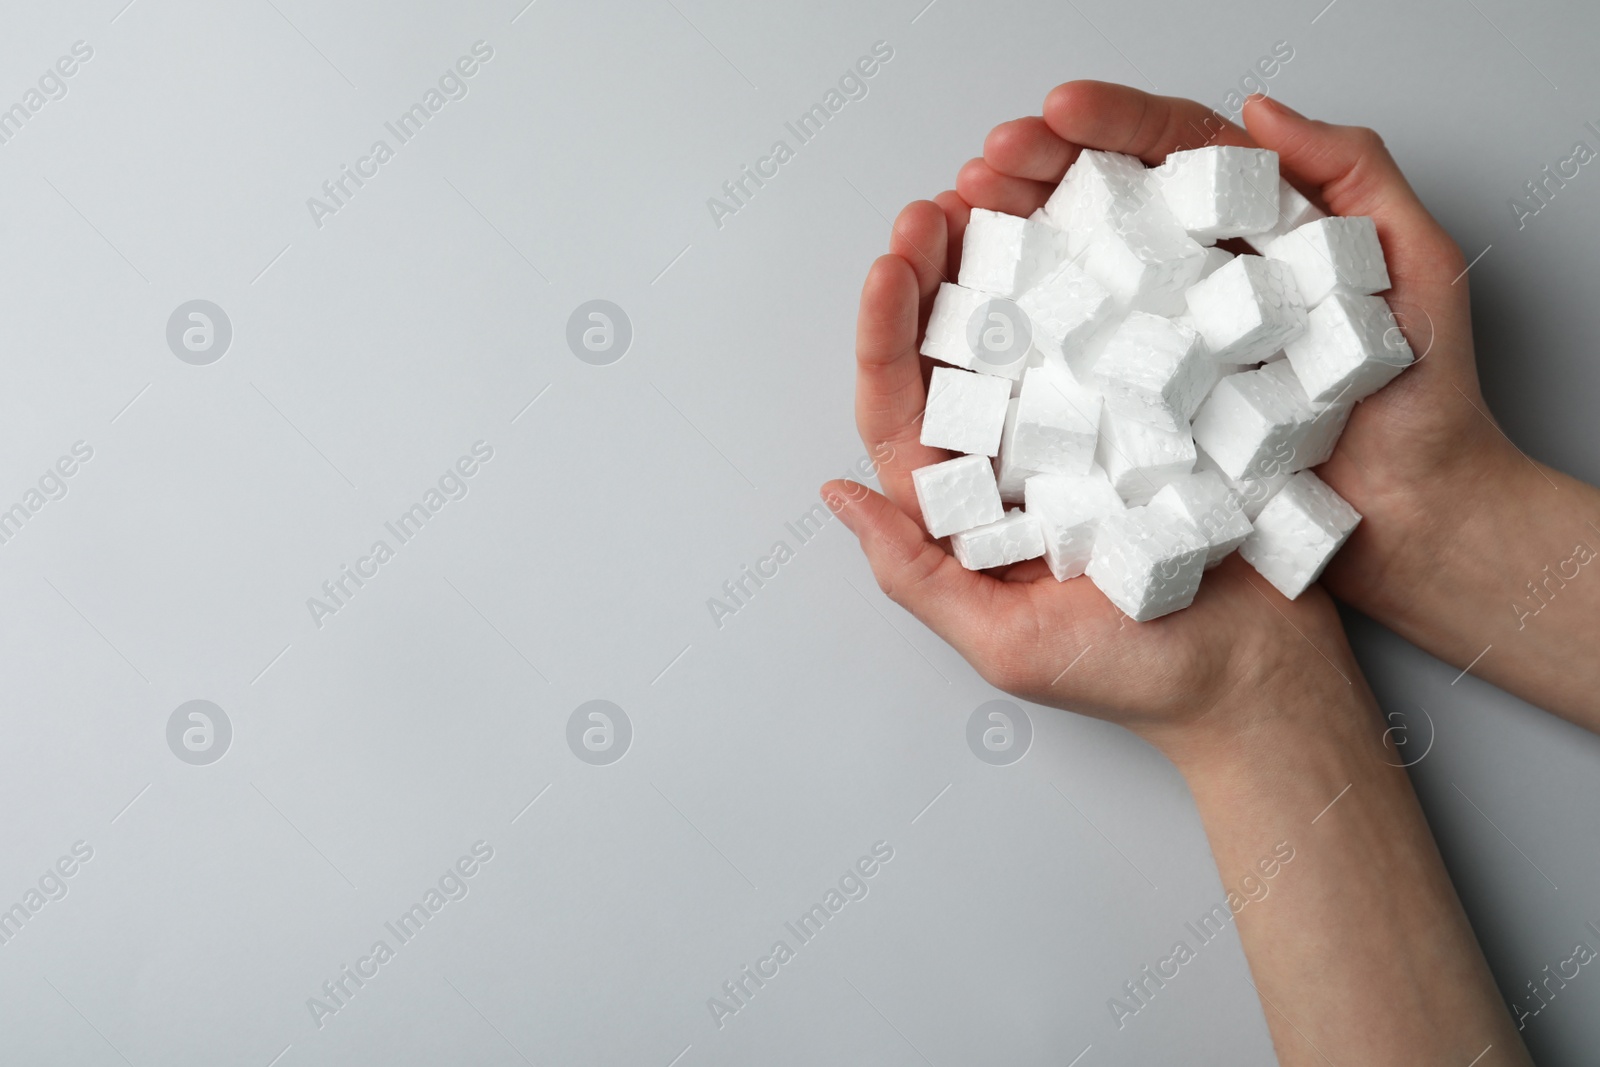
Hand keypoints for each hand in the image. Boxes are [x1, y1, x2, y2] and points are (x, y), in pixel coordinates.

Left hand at [821, 84, 1365, 755]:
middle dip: (938, 273)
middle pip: (957, 352)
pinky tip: (1086, 225)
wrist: (1258, 677)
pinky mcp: (1154, 409)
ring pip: (1030, 326)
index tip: (892, 266)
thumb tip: (837, 496)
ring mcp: (1086, 428)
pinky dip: (1094, 276)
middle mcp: (1019, 458)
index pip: (904, 410)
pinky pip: (1113, 332)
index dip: (886, 335)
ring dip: (1008, 257)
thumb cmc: (1132, 676)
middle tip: (939, 205)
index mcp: (971, 507)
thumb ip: (916, 574)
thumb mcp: (1005, 644)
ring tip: (998, 191)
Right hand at [961, 81, 1515, 619]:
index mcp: (1255, 232)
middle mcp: (1199, 283)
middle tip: (986, 164)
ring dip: (1013, 240)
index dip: (1114, 123)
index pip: (1175, 153)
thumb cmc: (1428, 405)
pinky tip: (983, 310)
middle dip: (1038, 171)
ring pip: (1079, 276)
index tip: (1058, 110)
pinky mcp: (1147, 413)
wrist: (1418, 525)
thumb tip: (1259, 110)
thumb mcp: (1415, 267)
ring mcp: (1167, 348)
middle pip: (1108, 204)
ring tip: (965, 218)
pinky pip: (1076, 365)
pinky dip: (1022, 333)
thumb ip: (1354, 177)